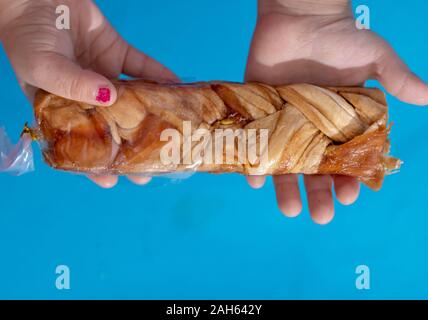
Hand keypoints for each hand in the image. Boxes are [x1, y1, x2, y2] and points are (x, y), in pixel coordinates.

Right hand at [0, 0, 178, 187]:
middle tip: (151, 167)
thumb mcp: (43, 67)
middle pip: (113, 127)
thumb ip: (73, 86)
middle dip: (131, 148)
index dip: (94, 164)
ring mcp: (104, 75)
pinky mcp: (116, 53)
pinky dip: (160, 75)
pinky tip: (176, 88)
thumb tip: (110, 98)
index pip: (81, 143)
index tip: (111, 181)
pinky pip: (142, 66)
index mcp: (62, 109)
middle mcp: (87, 97)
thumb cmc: (28, 36)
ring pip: (133, 100)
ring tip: (171, 134)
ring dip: (152, 116)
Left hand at [245, 0, 427, 223]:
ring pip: (286, 165)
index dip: (349, 180)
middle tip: (320, 216)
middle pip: (316, 171)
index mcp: (340, 125)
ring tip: (290, 210)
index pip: (346, 161)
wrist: (299, 17)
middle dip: (319, 194)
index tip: (349, 196)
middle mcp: (312, 130)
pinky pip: (256, 145)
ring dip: (287, 189)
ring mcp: (285, 125)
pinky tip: (254, 180)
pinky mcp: (261, 115)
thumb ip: (396, 78)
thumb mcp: (373, 56)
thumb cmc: (339, 37)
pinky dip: (253, 163)